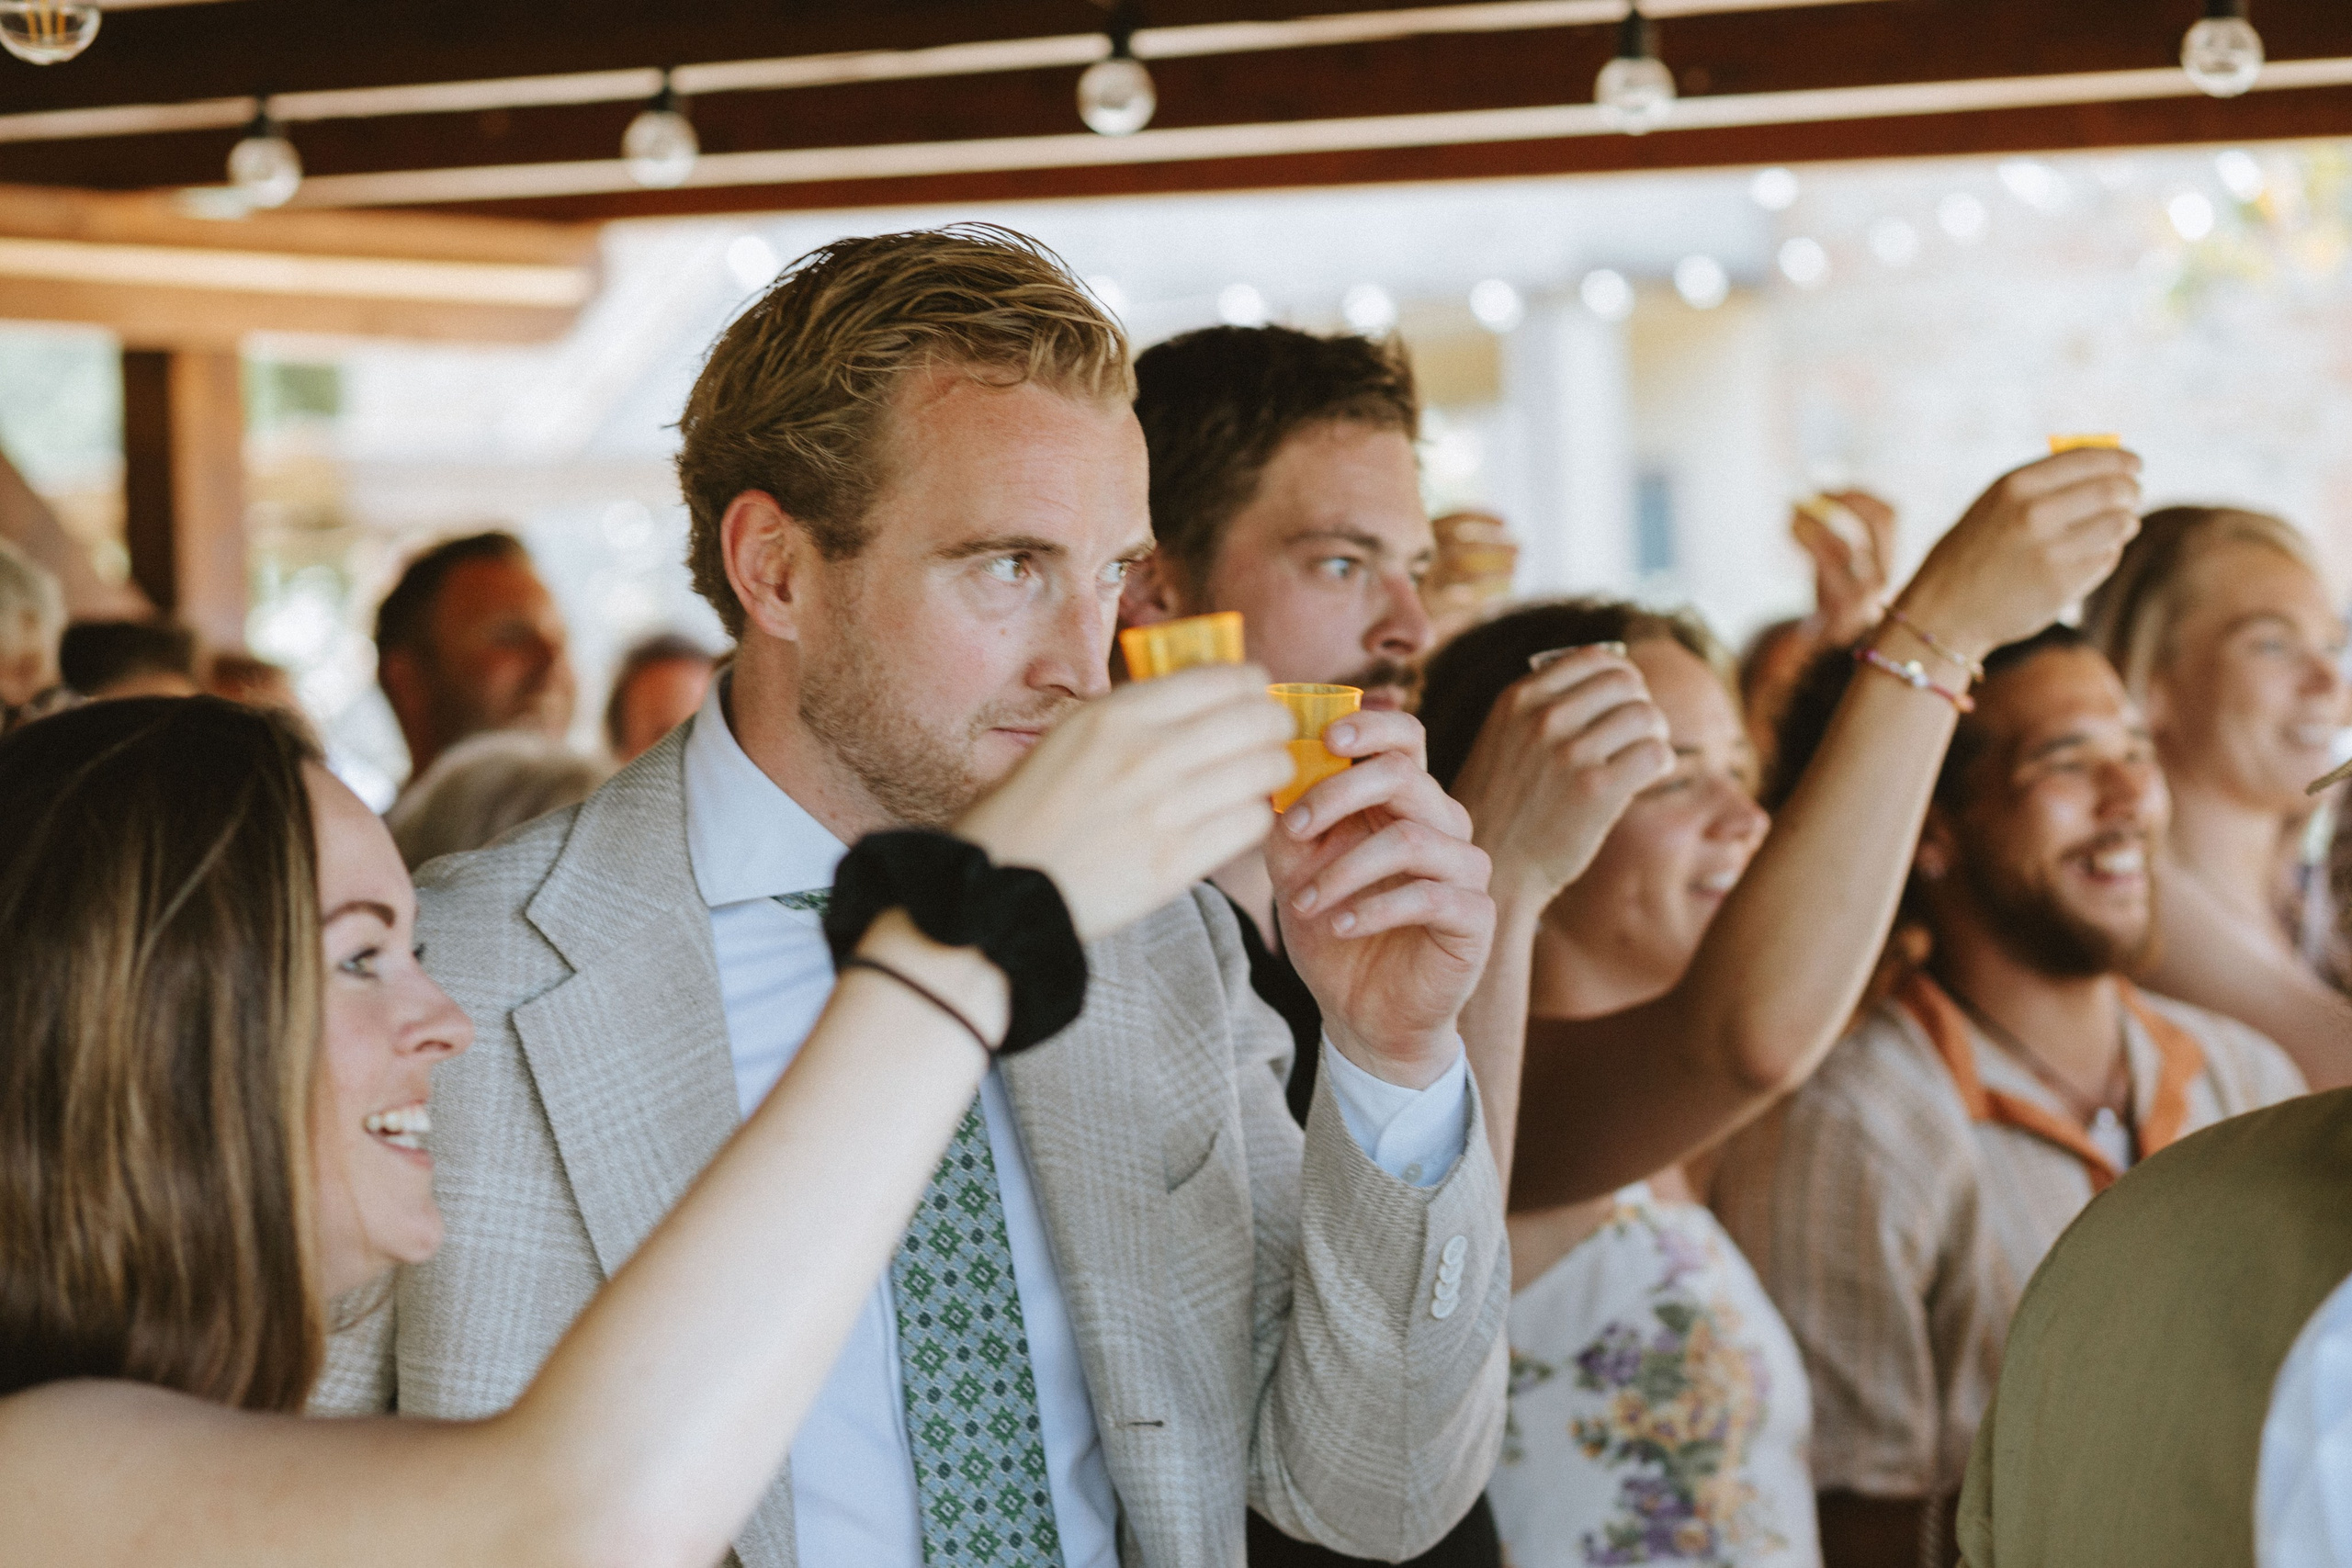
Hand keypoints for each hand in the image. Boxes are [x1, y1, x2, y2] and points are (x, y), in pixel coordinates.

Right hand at [956, 665, 1291, 941]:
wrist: (998, 890)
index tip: (1255, 699)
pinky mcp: (1176, 862)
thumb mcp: (1070, 738)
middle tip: (1269, 740)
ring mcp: (1164, 809)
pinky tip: (1236, 820)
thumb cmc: (1030, 812)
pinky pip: (1251, 823)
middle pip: (1258, 720)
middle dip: (1274, 727)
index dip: (1253, 687)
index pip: (1225, 679)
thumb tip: (1201, 697)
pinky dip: (1254, 818)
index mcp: (1116, 714)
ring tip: (1254, 782)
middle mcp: (1146, 753)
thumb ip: (1133, 716)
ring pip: (1265, 770)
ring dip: (1268, 773)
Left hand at [1264, 709, 1495, 1087]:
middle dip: (1338, 795)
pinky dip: (1373, 909)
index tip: (1322, 738)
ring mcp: (1464, 869)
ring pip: (1411, 838)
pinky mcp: (1474, 916)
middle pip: (1404, 775)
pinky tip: (1339, 925)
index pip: (1405, 736)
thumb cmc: (1332, 931)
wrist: (1362, 1013)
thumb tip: (1267, 770)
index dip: (1370, 725)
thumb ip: (1288, 819)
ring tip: (1301, 902)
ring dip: (1344, 868)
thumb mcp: (1295, 869)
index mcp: (1404, 801)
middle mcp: (1442, 824)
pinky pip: (1429, 896)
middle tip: (1293, 829)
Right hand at [1447, 645, 1672, 906]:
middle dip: (1641, 704)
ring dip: (1655, 735)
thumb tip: (1615, 672)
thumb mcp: (1505, 739)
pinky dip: (1660, 763)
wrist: (1491, 867)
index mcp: (1517, 699)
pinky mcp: (1596, 791)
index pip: (1594, 658)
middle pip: (1626, 682)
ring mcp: (1569, 753)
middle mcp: (1542, 719)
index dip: (1621, 676)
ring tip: (1642, 756)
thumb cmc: (1504, 805)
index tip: (1623, 701)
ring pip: (1646, 715)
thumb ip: (1545, 705)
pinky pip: (1655, 754)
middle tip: (1638, 733)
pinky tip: (1645, 777)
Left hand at [1793, 490, 1896, 643]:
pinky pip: (1823, 562)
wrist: (1824, 642)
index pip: (1888, 515)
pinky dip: (1805, 538)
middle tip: (1812, 495)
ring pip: (1846, 543)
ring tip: (1792, 511)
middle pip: (1878, 522)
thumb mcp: (1847, 563)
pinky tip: (1790, 528)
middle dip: (1846, 500)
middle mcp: (1884, 576)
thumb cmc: (1833, 592)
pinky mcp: (1840, 605)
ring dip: (1816, 520)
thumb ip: (1844, 532)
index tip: (1830, 489)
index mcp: (1889, 560)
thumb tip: (1815, 494)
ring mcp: (1864, 593)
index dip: (1860, 495)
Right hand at [1895, 449, 2142, 661]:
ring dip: (2123, 524)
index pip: (2092, 459)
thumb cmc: (1977, 549)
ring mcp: (2050, 551)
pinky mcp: (2063, 584)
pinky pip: (2107, 558)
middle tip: (2131, 497)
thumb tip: (2111, 464)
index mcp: (2016, 484)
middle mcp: (2034, 513)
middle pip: (2115, 490)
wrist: (1946, 609)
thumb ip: (2046, 482)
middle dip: (2131, 492)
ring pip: (2120, 524)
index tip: (2135, 466)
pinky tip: (2082, 559)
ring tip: (2108, 529)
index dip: (2123, 461)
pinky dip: (2105, 554)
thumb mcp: (1997, 503)